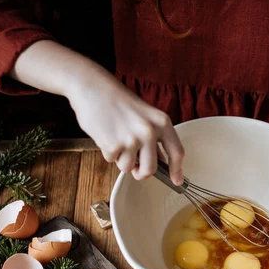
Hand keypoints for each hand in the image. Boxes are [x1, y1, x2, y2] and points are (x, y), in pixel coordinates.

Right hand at [9, 40, 184, 184]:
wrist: (91, 87)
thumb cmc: (118, 101)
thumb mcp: (145, 115)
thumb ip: (154, 137)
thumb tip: (160, 163)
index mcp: (162, 122)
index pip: (177, 152)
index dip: (177, 170)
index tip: (176, 181)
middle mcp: (149, 132)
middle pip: (151, 169)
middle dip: (141, 172)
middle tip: (135, 165)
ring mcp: (131, 139)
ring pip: (128, 168)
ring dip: (121, 159)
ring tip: (116, 138)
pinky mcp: (113, 145)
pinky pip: (112, 161)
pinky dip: (108, 152)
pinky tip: (105, 134)